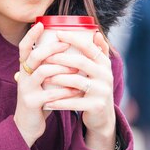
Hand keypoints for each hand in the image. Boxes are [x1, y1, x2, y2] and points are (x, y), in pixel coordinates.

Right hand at [13, 22, 78, 146]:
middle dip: (52, 48)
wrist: (27, 125)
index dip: (31, 35)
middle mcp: (23, 76)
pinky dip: (65, 90)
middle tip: (67, 43)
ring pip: (43, 72)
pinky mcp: (32, 103)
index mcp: (25, 68)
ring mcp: (26, 89)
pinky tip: (76, 89)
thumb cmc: (39, 97)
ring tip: (76, 67)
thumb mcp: (41, 80)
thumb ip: (49, 65)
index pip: (24, 47)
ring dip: (61, 68)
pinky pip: (50, 94)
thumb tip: (69, 46)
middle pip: (35, 56)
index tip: (41, 23)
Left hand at [42, 30, 116, 149]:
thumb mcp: (100, 70)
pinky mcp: (96, 106)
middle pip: (81, 62)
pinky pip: (74, 102)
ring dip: (58, 78)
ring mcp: (102, 91)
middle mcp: (106, 75)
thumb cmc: (95, 88)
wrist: (103, 116)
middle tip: (45, 56)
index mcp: (104, 63)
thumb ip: (99, 52)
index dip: (73, 39)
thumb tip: (95, 33)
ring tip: (43, 77)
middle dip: (61, 58)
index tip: (57, 33)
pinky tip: (47, 101)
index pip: (89, 47)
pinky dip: (60, 101)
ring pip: (76, 81)